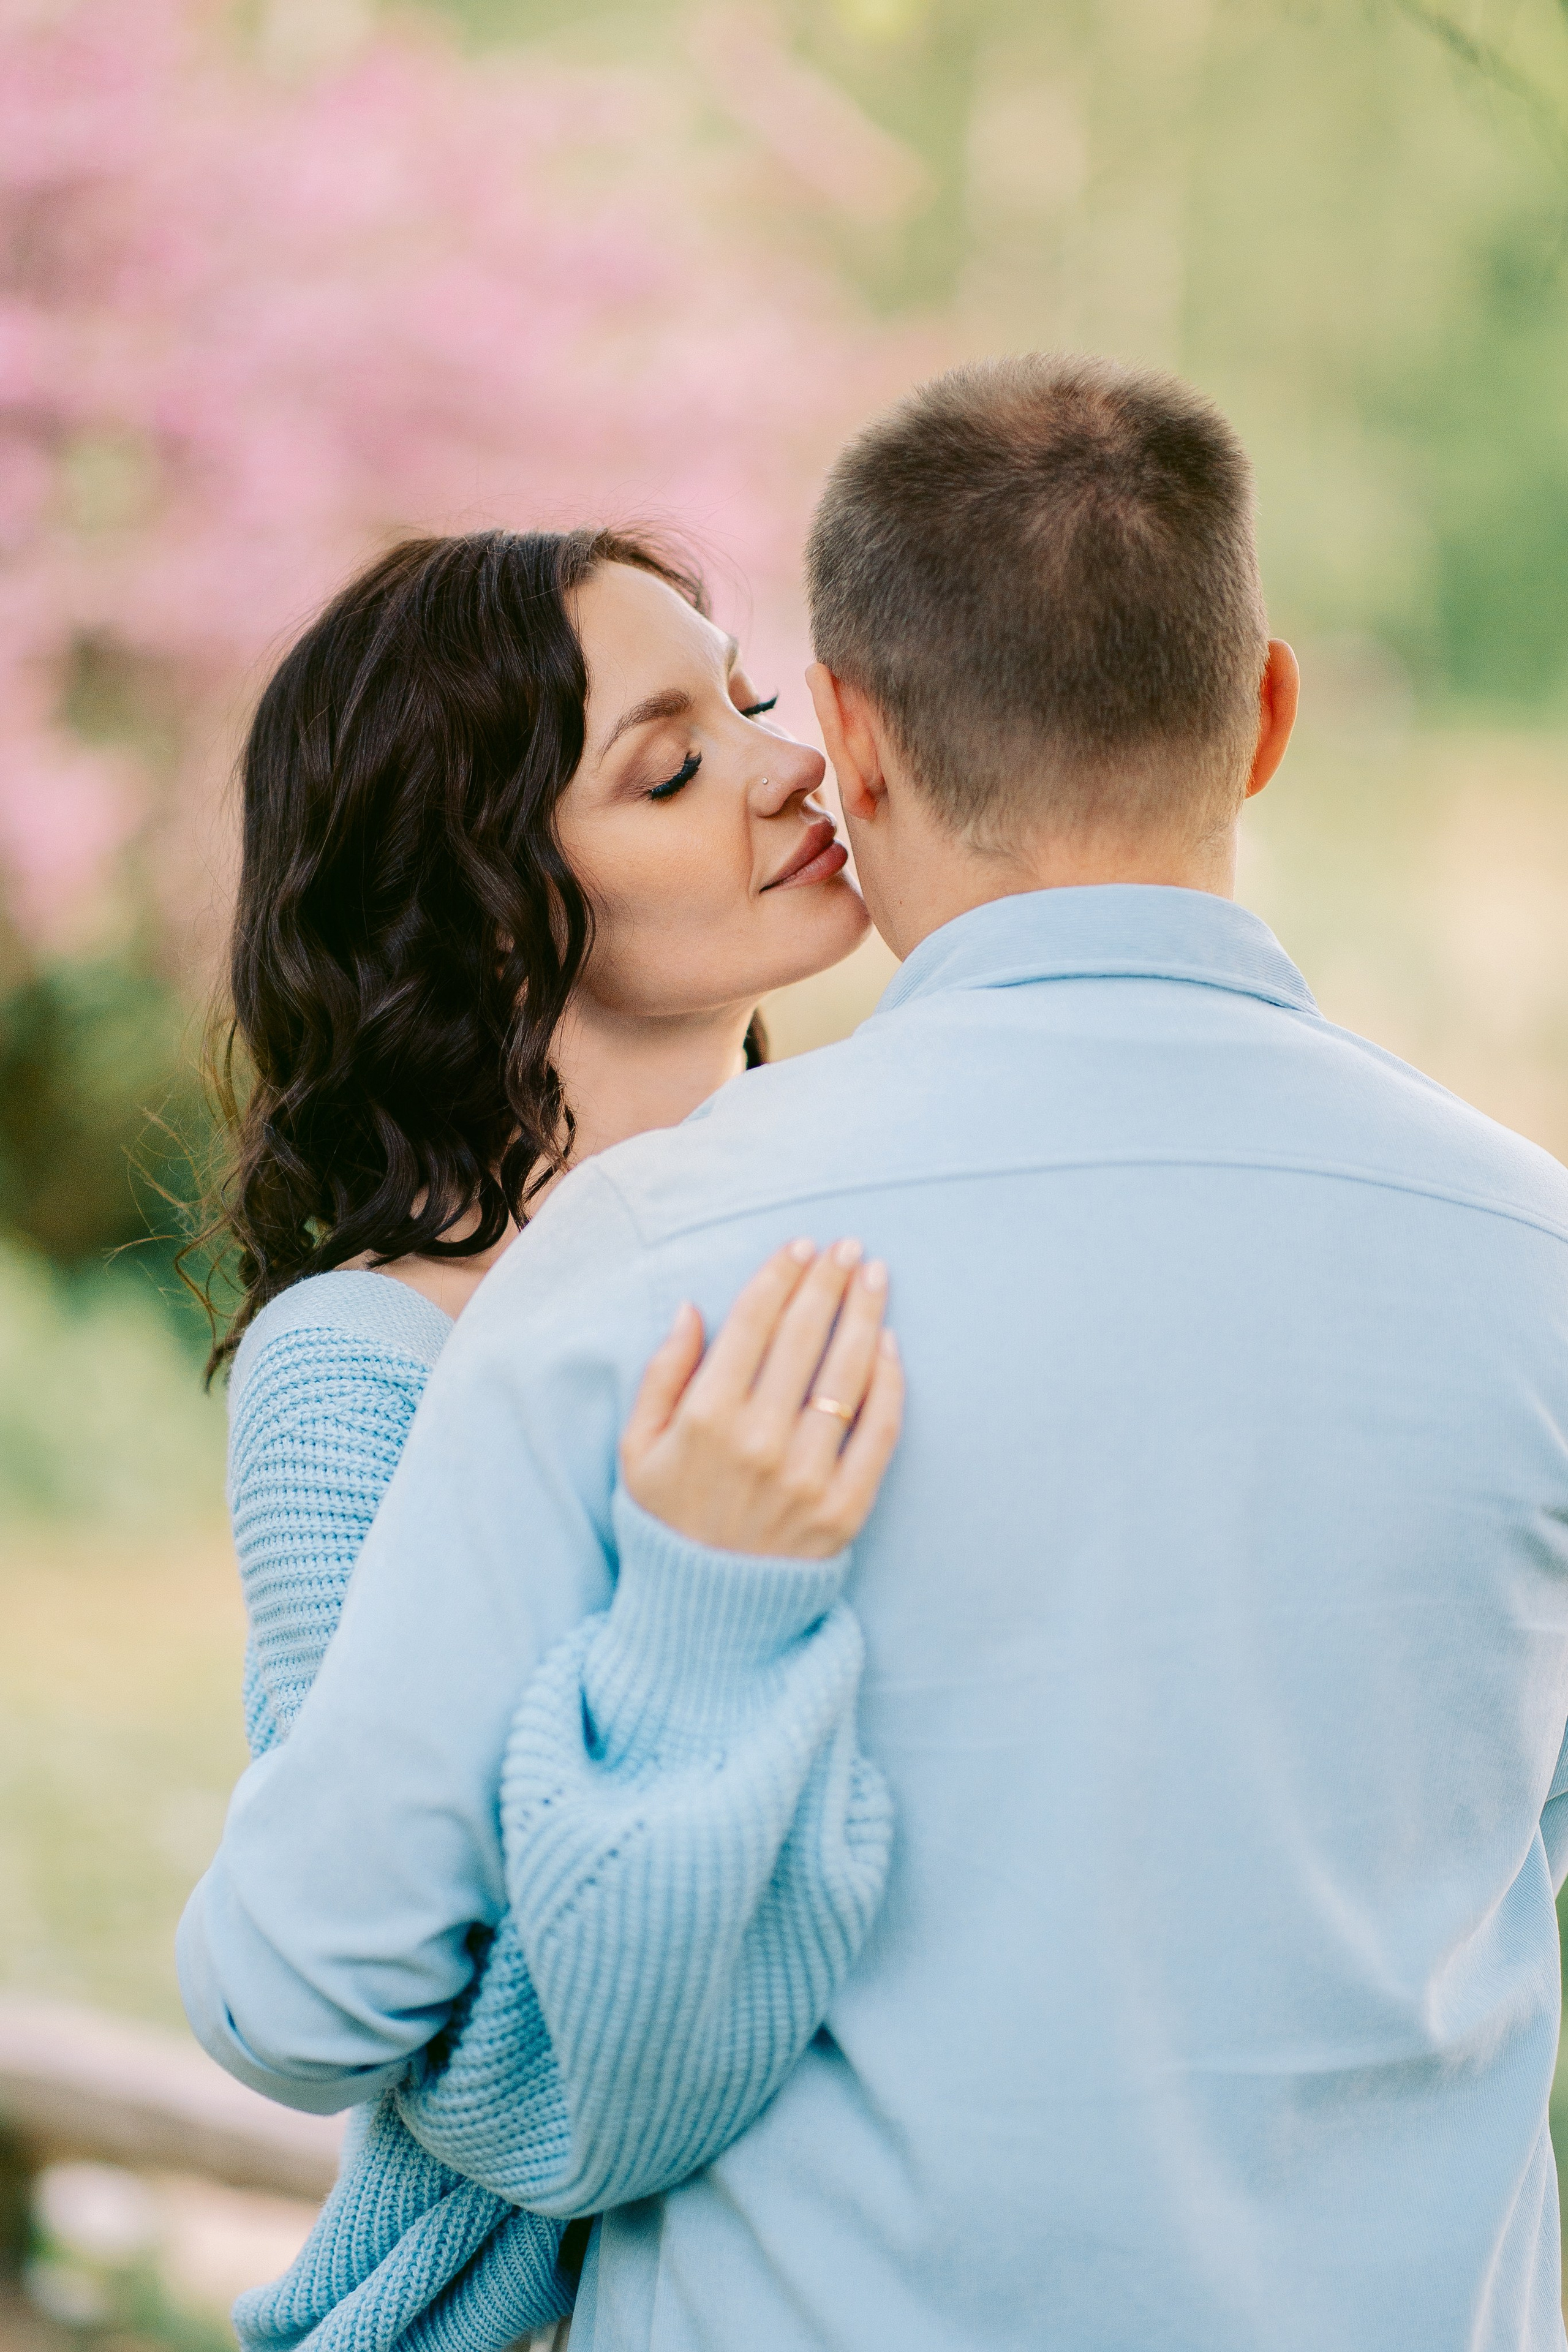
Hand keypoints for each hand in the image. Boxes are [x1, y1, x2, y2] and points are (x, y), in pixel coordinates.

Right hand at [619, 1238, 903, 1558]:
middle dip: (830, 1282)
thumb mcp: (637, 1447)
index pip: (754, 1322)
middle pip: (805, 1335)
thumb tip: (692, 1309)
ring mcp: (808, 1474)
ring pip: (848, 1373)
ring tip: (877, 1278)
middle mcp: (760, 1439)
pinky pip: (879, 1430)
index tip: (802, 1247)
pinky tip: (889, 1346)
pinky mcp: (845, 1507)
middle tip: (849, 1248)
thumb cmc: (668, 1519)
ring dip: (866, 1316)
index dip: (781, 1275)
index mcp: (705, 1417)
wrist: (706, 1615)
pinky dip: (889, 1383)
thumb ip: (662, 1374)